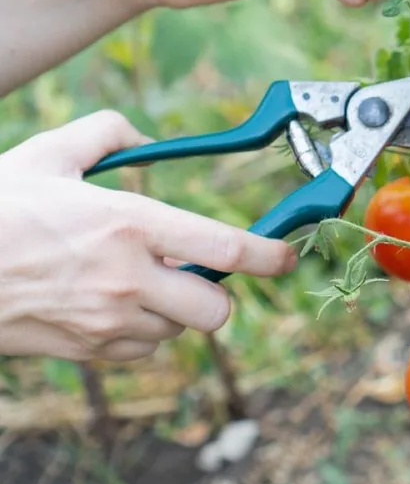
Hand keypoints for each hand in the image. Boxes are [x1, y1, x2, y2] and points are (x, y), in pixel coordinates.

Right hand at [0, 111, 297, 361]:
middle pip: (217, 310)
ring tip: (138, 282)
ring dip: (175, 309)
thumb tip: (145, 137)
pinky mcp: (89, 350)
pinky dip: (143, 331)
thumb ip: (106, 133)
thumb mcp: (47, 154)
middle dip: (218, 293)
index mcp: (128, 223)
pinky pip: (145, 350)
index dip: (270, 256)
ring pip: (180, 330)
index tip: (286, 255)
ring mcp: (108, 320)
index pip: (227, 249)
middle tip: (193, 269)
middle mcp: (128, 278)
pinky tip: (113, 305)